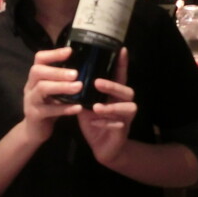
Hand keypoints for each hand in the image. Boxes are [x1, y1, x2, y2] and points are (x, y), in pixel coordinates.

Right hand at [22, 47, 82, 143]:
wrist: (34, 131)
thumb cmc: (48, 107)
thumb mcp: (52, 91)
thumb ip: (61, 80)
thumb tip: (84, 67)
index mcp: (35, 78)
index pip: (39, 59)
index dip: (53, 53)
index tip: (70, 51)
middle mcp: (30, 86)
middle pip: (38, 71)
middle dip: (57, 71)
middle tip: (76, 73)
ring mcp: (30, 101)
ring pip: (42, 88)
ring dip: (61, 86)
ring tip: (79, 87)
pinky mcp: (35, 115)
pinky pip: (49, 110)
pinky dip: (64, 108)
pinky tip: (78, 108)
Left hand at [77, 47, 136, 166]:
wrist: (102, 148)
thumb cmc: (94, 122)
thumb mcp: (86, 103)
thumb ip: (83, 90)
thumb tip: (70, 73)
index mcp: (115, 94)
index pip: (120, 76)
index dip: (122, 63)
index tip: (121, 49)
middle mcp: (124, 103)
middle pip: (127, 90)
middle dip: (113, 86)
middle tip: (97, 82)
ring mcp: (126, 118)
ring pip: (127, 108)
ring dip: (110, 107)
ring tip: (96, 107)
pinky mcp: (123, 131)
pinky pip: (118, 126)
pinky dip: (105, 124)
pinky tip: (94, 123)